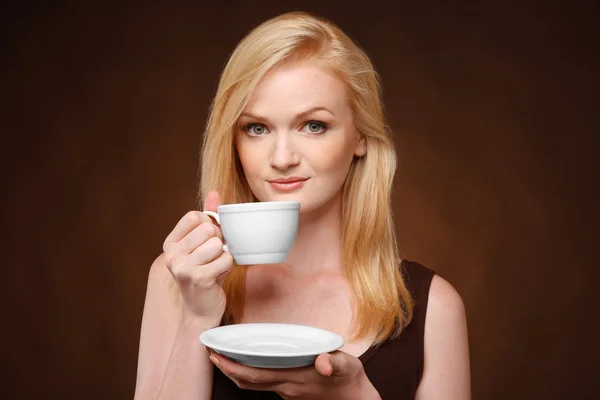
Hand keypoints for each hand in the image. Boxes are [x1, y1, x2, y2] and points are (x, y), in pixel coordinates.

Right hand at [162, 191, 233, 322]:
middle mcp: (172, 254)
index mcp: (170, 243)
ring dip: (223, 255)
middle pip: (209, 229)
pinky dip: (228, 266)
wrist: (202, 309)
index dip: (209, 225)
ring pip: (218, 244)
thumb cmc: (205, 272)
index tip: (207, 241)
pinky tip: (218, 275)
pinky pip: (225, 259)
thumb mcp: (203, 244)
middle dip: (219, 241)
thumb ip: (208, 218)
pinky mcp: (197, 278)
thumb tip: (214, 193)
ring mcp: (182, 267)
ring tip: (215, 267)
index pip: (196, 216)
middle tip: (213, 257)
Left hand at [207, 349, 380, 399]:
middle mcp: (286, 386)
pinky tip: (247, 360)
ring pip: (253, 383)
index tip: (218, 356)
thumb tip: (324, 363)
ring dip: (235, 371)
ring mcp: (287, 391)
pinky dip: (249, 373)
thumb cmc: (349, 379)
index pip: (257, 374)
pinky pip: (263, 383)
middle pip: (248, 381)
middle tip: (211, 352)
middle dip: (227, 368)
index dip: (234, 367)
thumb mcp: (346, 366)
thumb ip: (334, 362)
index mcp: (295, 378)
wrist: (355, 399)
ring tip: (222, 355)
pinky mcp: (290, 390)